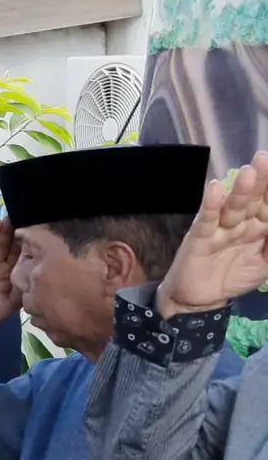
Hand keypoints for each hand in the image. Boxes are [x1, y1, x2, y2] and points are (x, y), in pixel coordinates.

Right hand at [158, 155, 267, 316]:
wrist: (200, 300)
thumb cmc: (233, 277)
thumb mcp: (266, 265)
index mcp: (260, 226)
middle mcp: (242, 222)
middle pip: (254, 199)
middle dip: (262, 181)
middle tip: (265, 159)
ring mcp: (220, 227)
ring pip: (233, 206)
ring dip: (241, 190)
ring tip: (249, 173)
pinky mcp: (200, 236)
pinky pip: (207, 219)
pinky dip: (210, 205)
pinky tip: (215, 189)